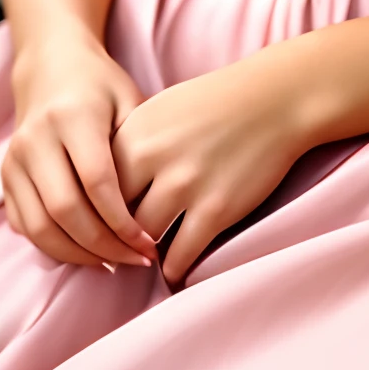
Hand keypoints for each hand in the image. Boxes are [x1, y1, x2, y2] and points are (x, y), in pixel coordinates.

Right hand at [3, 25, 158, 270]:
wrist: (50, 65)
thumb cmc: (101, 85)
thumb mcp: (129, 100)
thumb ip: (138, 149)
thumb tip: (156, 209)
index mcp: (72, 116)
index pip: (96, 183)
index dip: (123, 222)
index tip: (149, 245)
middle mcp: (36, 139)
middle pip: (64, 211)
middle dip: (103, 246)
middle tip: (135, 260)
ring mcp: (14, 160)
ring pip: (40, 226)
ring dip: (78, 255)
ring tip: (113, 263)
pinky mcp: (4, 177)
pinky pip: (25, 226)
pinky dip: (54, 247)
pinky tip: (87, 252)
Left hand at [111, 48, 309, 284]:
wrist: (274, 98)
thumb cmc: (213, 103)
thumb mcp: (157, 112)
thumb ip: (127, 147)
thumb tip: (99, 189)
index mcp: (133, 135)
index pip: (94, 189)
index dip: (95, 212)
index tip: (98, 228)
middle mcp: (154, 161)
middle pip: (114, 217)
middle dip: (114, 238)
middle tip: (116, 254)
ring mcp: (186, 186)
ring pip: (144, 240)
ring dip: (143, 255)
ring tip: (143, 264)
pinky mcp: (216, 209)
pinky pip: (180, 255)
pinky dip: (174, 270)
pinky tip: (173, 271)